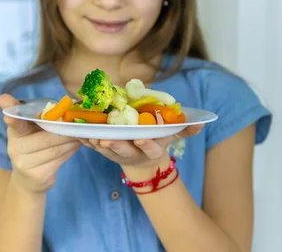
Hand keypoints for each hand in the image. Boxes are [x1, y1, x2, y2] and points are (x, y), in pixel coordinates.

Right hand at [0, 94, 81, 193]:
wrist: (27, 180)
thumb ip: (40, 117)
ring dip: (72, 140)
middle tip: (79, 124)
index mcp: (15, 132)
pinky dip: (71, 150)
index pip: (15, 123)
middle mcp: (15, 148)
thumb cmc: (33, 146)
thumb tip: (66, 103)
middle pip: (47, 137)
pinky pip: (60, 159)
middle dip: (66, 130)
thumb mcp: (31, 130)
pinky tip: (76, 145)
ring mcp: (25, 163)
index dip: (14, 116)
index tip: (6, 105)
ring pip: (56, 148)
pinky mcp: (38, 175)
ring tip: (81, 134)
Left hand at [79, 124, 203, 168]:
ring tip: (90, 136)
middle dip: (116, 146)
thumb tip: (202, 123)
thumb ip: (185, 128)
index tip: (141, 137)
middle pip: (125, 151)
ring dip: (98, 144)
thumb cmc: (157, 139)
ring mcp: (118, 153)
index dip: (146, 143)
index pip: (150, 148)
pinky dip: (87, 141)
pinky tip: (79, 133)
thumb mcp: (172, 134)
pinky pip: (94, 147)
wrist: (142, 159)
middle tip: (107, 139)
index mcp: (151, 147)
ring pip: (107, 151)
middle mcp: (134, 152)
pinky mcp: (105, 151)